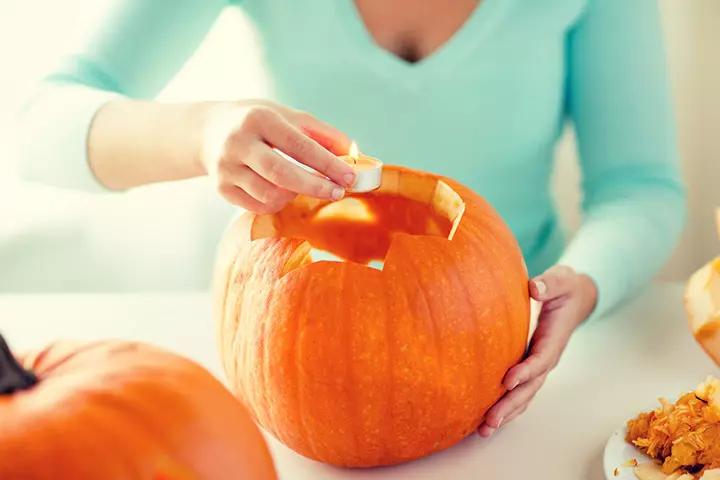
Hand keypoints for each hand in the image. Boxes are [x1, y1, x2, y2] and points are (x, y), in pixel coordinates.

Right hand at [201, 100, 356, 213]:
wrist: (210, 131)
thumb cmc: (260, 123)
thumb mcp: (288, 116)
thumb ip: (322, 134)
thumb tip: (353, 154)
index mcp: (259, 118)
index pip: (300, 146)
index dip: (328, 164)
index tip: (350, 177)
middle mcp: (238, 143)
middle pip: (282, 174)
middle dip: (315, 186)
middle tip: (338, 192)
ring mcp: (226, 168)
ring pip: (270, 196)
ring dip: (296, 196)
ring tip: (304, 185)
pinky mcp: (222, 188)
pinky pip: (259, 206)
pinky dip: (278, 203)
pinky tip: (283, 191)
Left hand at [476, 265, 597, 436]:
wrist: (574, 298)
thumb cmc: (563, 288)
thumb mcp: (560, 280)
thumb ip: (549, 283)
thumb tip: (534, 288)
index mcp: (553, 339)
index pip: (540, 359)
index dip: (525, 371)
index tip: (507, 381)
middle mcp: (547, 358)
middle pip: (530, 387)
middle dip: (510, 404)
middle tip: (490, 420)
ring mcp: (539, 366)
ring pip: (524, 395)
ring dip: (506, 413)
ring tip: (484, 430)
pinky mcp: (530, 368)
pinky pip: (519, 391)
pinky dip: (505, 407)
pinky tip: (486, 421)